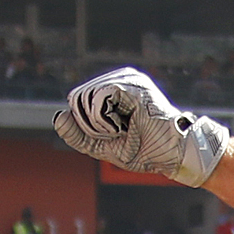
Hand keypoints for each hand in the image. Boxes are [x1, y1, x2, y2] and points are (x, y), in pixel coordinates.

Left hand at [53, 67, 231, 187]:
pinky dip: (102, 119)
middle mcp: (121, 78)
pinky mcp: (131, 84)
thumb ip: (79, 135)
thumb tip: (58, 117)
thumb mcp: (104, 146)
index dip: (85, 124)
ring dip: (97, 123)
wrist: (175, 154)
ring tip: (121, 130)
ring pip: (85, 97)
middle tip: (117, 134)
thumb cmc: (147, 151)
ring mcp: (127, 78)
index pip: (78, 99)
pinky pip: (97, 98)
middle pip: (78, 97)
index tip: (113, 135)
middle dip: (89, 124)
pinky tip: (121, 126)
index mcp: (116, 89)